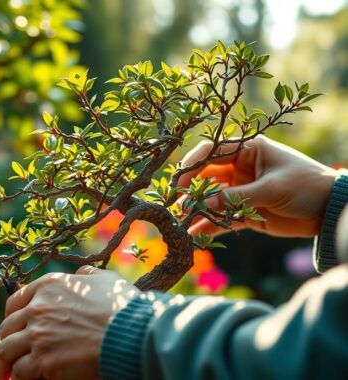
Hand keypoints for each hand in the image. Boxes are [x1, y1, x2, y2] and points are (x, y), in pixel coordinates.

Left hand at [0, 266, 138, 379]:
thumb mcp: (105, 279)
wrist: (130, 334)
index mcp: (49, 286)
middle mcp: (38, 308)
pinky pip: (19, 371)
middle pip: (8, 327)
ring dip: (7, 362)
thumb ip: (87, 275)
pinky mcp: (43, 360)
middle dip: (9, 340)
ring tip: (8, 373)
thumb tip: (81, 274)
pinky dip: (19, 377)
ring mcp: (38, 334)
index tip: (15, 327)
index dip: (12, 316)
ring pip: (7, 350)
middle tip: (10, 353)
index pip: (15, 301)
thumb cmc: (122, 307)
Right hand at [179, 135, 337, 236]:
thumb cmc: (306, 186)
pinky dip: (208, 226)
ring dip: (197, 210)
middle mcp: (240, 168)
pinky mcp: (245, 213)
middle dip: (191, 191)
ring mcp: (241, 190)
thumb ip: (236, 197)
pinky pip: (221, 218)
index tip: (179, 182)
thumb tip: (201, 204)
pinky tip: (195, 236)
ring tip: (181, 222)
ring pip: (211, 199)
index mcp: (248, 150)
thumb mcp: (271, 189)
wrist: (331, 210)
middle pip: (205, 176)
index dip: (192, 165)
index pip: (210, 151)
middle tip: (178, 205)